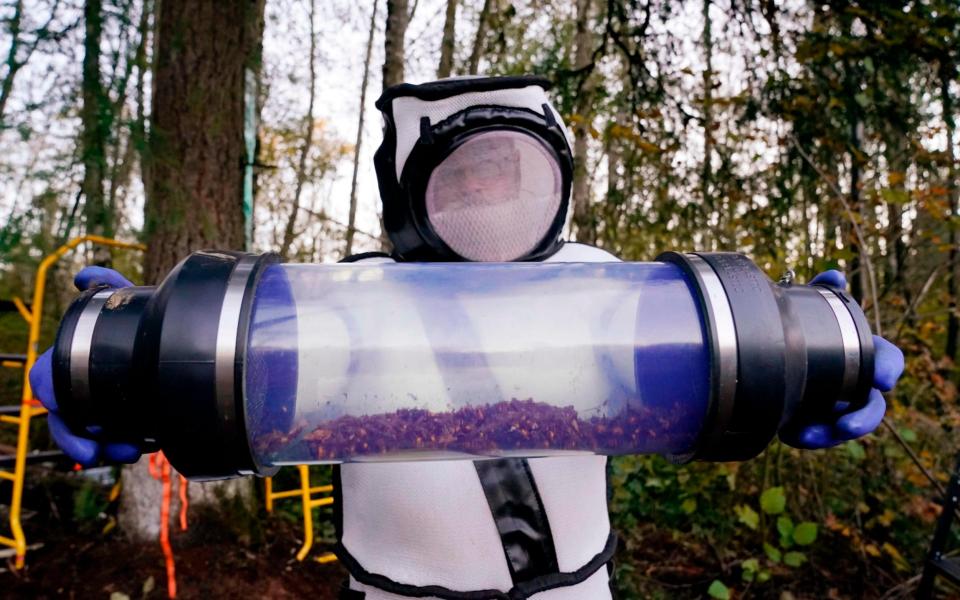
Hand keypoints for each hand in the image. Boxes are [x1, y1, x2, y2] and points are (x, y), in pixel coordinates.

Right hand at [29, 267, 141, 465]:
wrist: (184, 344)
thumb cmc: (143, 320)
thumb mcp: (129, 302)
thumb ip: (108, 284)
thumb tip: (83, 276)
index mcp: (72, 361)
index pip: (48, 385)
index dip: (52, 396)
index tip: (62, 406)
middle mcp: (82, 388)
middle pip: (67, 423)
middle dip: (77, 439)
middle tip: (97, 452)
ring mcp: (104, 408)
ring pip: (92, 439)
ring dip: (105, 448)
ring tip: (130, 451)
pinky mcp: (127, 422)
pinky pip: (117, 442)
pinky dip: (124, 446)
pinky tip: (142, 446)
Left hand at [779, 270, 904, 448]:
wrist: (767, 357)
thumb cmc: (800, 331)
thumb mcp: (806, 309)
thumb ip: (821, 292)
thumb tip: (835, 276)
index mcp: (861, 356)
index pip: (887, 361)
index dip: (889, 368)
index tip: (883, 379)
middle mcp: (854, 386)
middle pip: (873, 407)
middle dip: (864, 418)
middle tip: (846, 425)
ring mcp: (836, 408)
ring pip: (845, 428)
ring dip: (830, 435)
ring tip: (809, 436)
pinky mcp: (813, 424)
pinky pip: (815, 436)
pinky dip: (805, 436)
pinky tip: (790, 433)